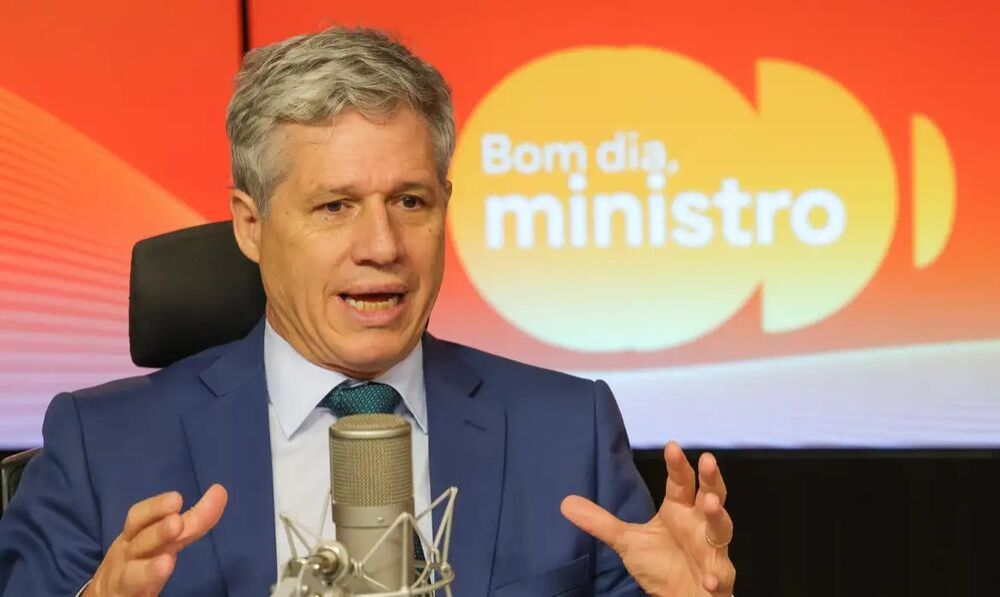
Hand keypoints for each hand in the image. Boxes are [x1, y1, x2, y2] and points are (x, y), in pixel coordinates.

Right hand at [83, 484, 227, 596]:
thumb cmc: (138, 562)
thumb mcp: (162, 540)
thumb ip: (191, 522)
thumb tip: (220, 491)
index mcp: (134, 537)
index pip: (141, 518)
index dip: (159, 506)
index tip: (186, 496)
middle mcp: (127, 556)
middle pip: (139, 544)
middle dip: (157, 533)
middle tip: (176, 523)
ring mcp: (122, 581)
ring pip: (132, 576)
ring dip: (148, 570)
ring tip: (166, 564)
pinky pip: (132, 594)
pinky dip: (142, 590)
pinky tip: (153, 588)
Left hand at [561, 442, 734, 596]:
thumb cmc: (661, 565)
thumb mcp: (627, 541)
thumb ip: (601, 522)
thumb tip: (566, 502)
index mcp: (679, 510)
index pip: (680, 482)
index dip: (677, 465)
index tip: (671, 446)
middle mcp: (699, 524)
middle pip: (710, 495)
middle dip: (710, 479)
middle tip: (707, 460)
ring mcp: (712, 549)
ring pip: (721, 528)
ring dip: (717, 517)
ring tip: (710, 504)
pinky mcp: (718, 577)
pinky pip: (720, 575)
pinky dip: (716, 576)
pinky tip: (710, 579)